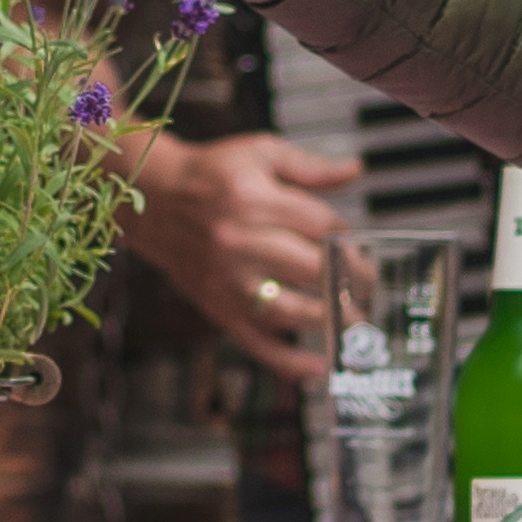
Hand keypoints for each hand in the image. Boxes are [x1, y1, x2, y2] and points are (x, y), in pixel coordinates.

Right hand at [119, 119, 363, 386]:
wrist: (151, 200)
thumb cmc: (211, 174)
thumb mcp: (260, 153)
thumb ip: (309, 167)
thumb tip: (354, 172)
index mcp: (253, 198)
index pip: (320, 225)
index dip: (350, 240)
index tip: (363, 250)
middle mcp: (238, 241)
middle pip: (312, 269)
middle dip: (351, 282)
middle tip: (370, 288)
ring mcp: (227, 279)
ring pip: (289, 310)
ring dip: (330, 320)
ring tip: (357, 322)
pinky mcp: (217, 306)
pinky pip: (256, 341)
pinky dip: (289, 361)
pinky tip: (319, 369)